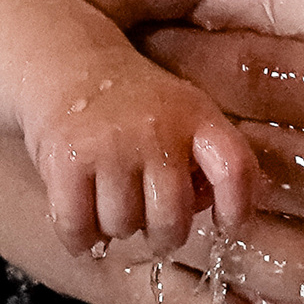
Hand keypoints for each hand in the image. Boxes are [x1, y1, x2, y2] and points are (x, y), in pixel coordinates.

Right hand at [24, 64, 256, 257]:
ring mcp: (110, 146)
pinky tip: (82, 229)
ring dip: (117, 231)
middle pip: (171, 219)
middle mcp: (157, 131)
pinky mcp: (66, 160)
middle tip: (153, 228)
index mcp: (198, 118)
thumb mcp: (186, 114)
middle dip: (164, 237)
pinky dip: (79, 240)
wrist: (70, 63)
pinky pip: (77, 227)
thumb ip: (206, 160)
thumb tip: (213, 217)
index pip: (235, 169)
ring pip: (122, 226)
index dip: (237, 209)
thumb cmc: (137, 105)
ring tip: (113, 209)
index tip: (228, 228)